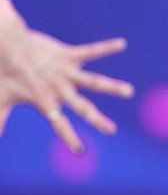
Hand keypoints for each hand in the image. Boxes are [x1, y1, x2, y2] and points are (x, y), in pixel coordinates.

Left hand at [0, 5, 133, 153]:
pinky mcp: (67, 54)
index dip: (69, 138)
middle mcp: (59, 89)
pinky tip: (121, 44)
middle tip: (112, 130)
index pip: (60, 125)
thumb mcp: (1, 100)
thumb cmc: (4, 73)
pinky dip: (106, 48)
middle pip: (82, 107)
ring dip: (111, 87)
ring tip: (128, 91)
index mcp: (45, 102)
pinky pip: (90, 51)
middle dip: (97, 119)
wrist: (8, 45)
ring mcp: (65, 71)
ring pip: (93, 81)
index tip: (81, 151)